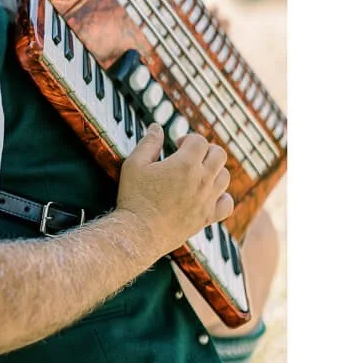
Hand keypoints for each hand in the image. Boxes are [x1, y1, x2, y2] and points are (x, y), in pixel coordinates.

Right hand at [116, 124, 233, 254]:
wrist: (139, 234)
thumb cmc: (135, 199)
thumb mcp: (134, 165)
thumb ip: (148, 143)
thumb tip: (157, 128)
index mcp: (185, 164)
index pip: (200, 141)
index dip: (188, 139)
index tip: (177, 145)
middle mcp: (202, 180)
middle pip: (219, 154)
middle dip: (206, 150)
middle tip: (191, 156)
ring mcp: (207, 200)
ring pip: (225, 176)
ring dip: (214, 170)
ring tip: (198, 174)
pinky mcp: (207, 217)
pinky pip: (227, 204)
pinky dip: (222, 197)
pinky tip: (209, 195)